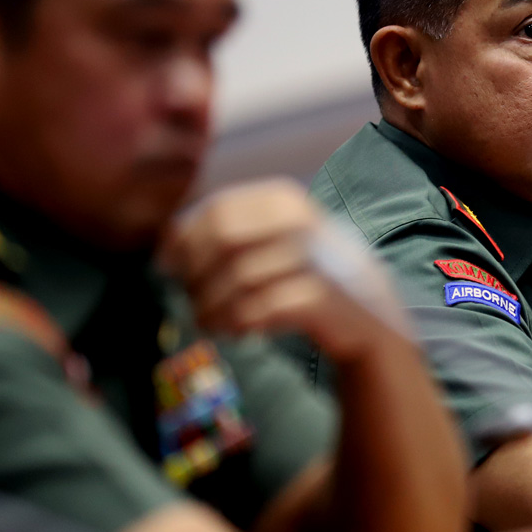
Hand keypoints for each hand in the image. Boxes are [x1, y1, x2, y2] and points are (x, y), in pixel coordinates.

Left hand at [160, 178, 403, 363]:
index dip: (184, 240)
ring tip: (209, 320)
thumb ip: (226, 232)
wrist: (366, 310)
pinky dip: (237, 323)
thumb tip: (166, 243)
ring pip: (239, 280)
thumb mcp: (271, 238)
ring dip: (212, 307)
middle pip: (225, 241)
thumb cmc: (305, 272)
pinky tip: (235, 330)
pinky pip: (259, 310)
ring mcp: (314, 258)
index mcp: (283, 200)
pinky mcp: (319, 298)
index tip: (167, 267)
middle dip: (197, 274)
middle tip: (190, 299)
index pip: (218, 211)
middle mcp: (301, 221)